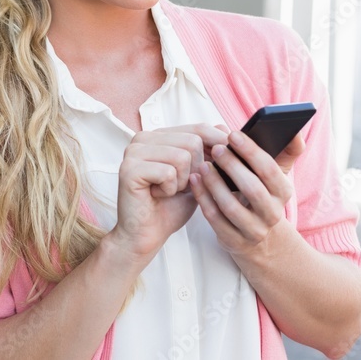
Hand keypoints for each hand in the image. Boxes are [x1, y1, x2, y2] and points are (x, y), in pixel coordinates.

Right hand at [105, 124, 224, 262]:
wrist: (146, 235)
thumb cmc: (169, 207)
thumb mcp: (196, 177)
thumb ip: (207, 153)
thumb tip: (225, 127)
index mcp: (159, 136)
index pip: (198, 128)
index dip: (218, 144)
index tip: (230, 159)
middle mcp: (143, 138)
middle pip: (193, 142)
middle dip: (195, 171)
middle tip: (178, 186)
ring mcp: (134, 151)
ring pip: (182, 156)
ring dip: (182, 181)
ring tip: (167, 190)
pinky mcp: (130, 168)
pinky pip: (168, 172)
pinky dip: (169, 189)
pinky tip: (157, 194)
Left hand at [189, 129, 304, 256]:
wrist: (261, 241)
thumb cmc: (261, 196)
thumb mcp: (274, 176)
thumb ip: (282, 151)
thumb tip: (291, 129)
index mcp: (283, 192)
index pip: (270, 170)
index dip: (251, 151)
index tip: (233, 134)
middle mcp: (272, 214)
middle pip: (252, 189)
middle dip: (232, 166)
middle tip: (216, 148)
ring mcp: (254, 231)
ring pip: (231, 207)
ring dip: (214, 184)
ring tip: (202, 165)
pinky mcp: (235, 242)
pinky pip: (215, 220)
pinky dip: (203, 199)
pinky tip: (195, 182)